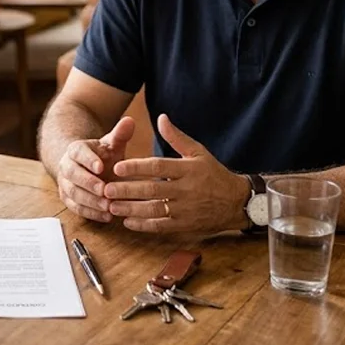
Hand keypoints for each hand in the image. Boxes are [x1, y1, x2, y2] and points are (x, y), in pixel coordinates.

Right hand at [56, 117, 133, 222]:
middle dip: (88, 183)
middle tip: (104, 190)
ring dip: (90, 201)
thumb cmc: (102, 156)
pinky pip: (76, 208)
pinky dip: (91, 213)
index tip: (101, 166)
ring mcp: (66, 184)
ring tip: (108, 206)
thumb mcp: (111, 144)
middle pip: (72, 175)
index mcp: (76, 150)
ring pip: (73, 193)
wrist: (85, 167)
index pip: (78, 153)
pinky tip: (107, 217)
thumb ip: (120, 134)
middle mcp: (66, 166)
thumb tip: (130, 121)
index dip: (88, 160)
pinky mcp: (69, 200)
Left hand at [105, 114, 249, 232]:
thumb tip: (161, 118)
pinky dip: (143, 225)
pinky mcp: (185, 225)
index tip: (117, 166)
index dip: (136, 167)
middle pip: (152, 190)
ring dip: (130, 209)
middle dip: (127, 190)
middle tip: (106, 189)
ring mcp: (185, 209)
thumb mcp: (199, 152)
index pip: (158, 167)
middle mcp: (186, 190)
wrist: (237, 202)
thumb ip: (177, 138)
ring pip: (153, 210)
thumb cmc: (214, 174)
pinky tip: (127, 222)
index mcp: (188, 169)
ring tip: (111, 206)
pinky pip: (161, 226)